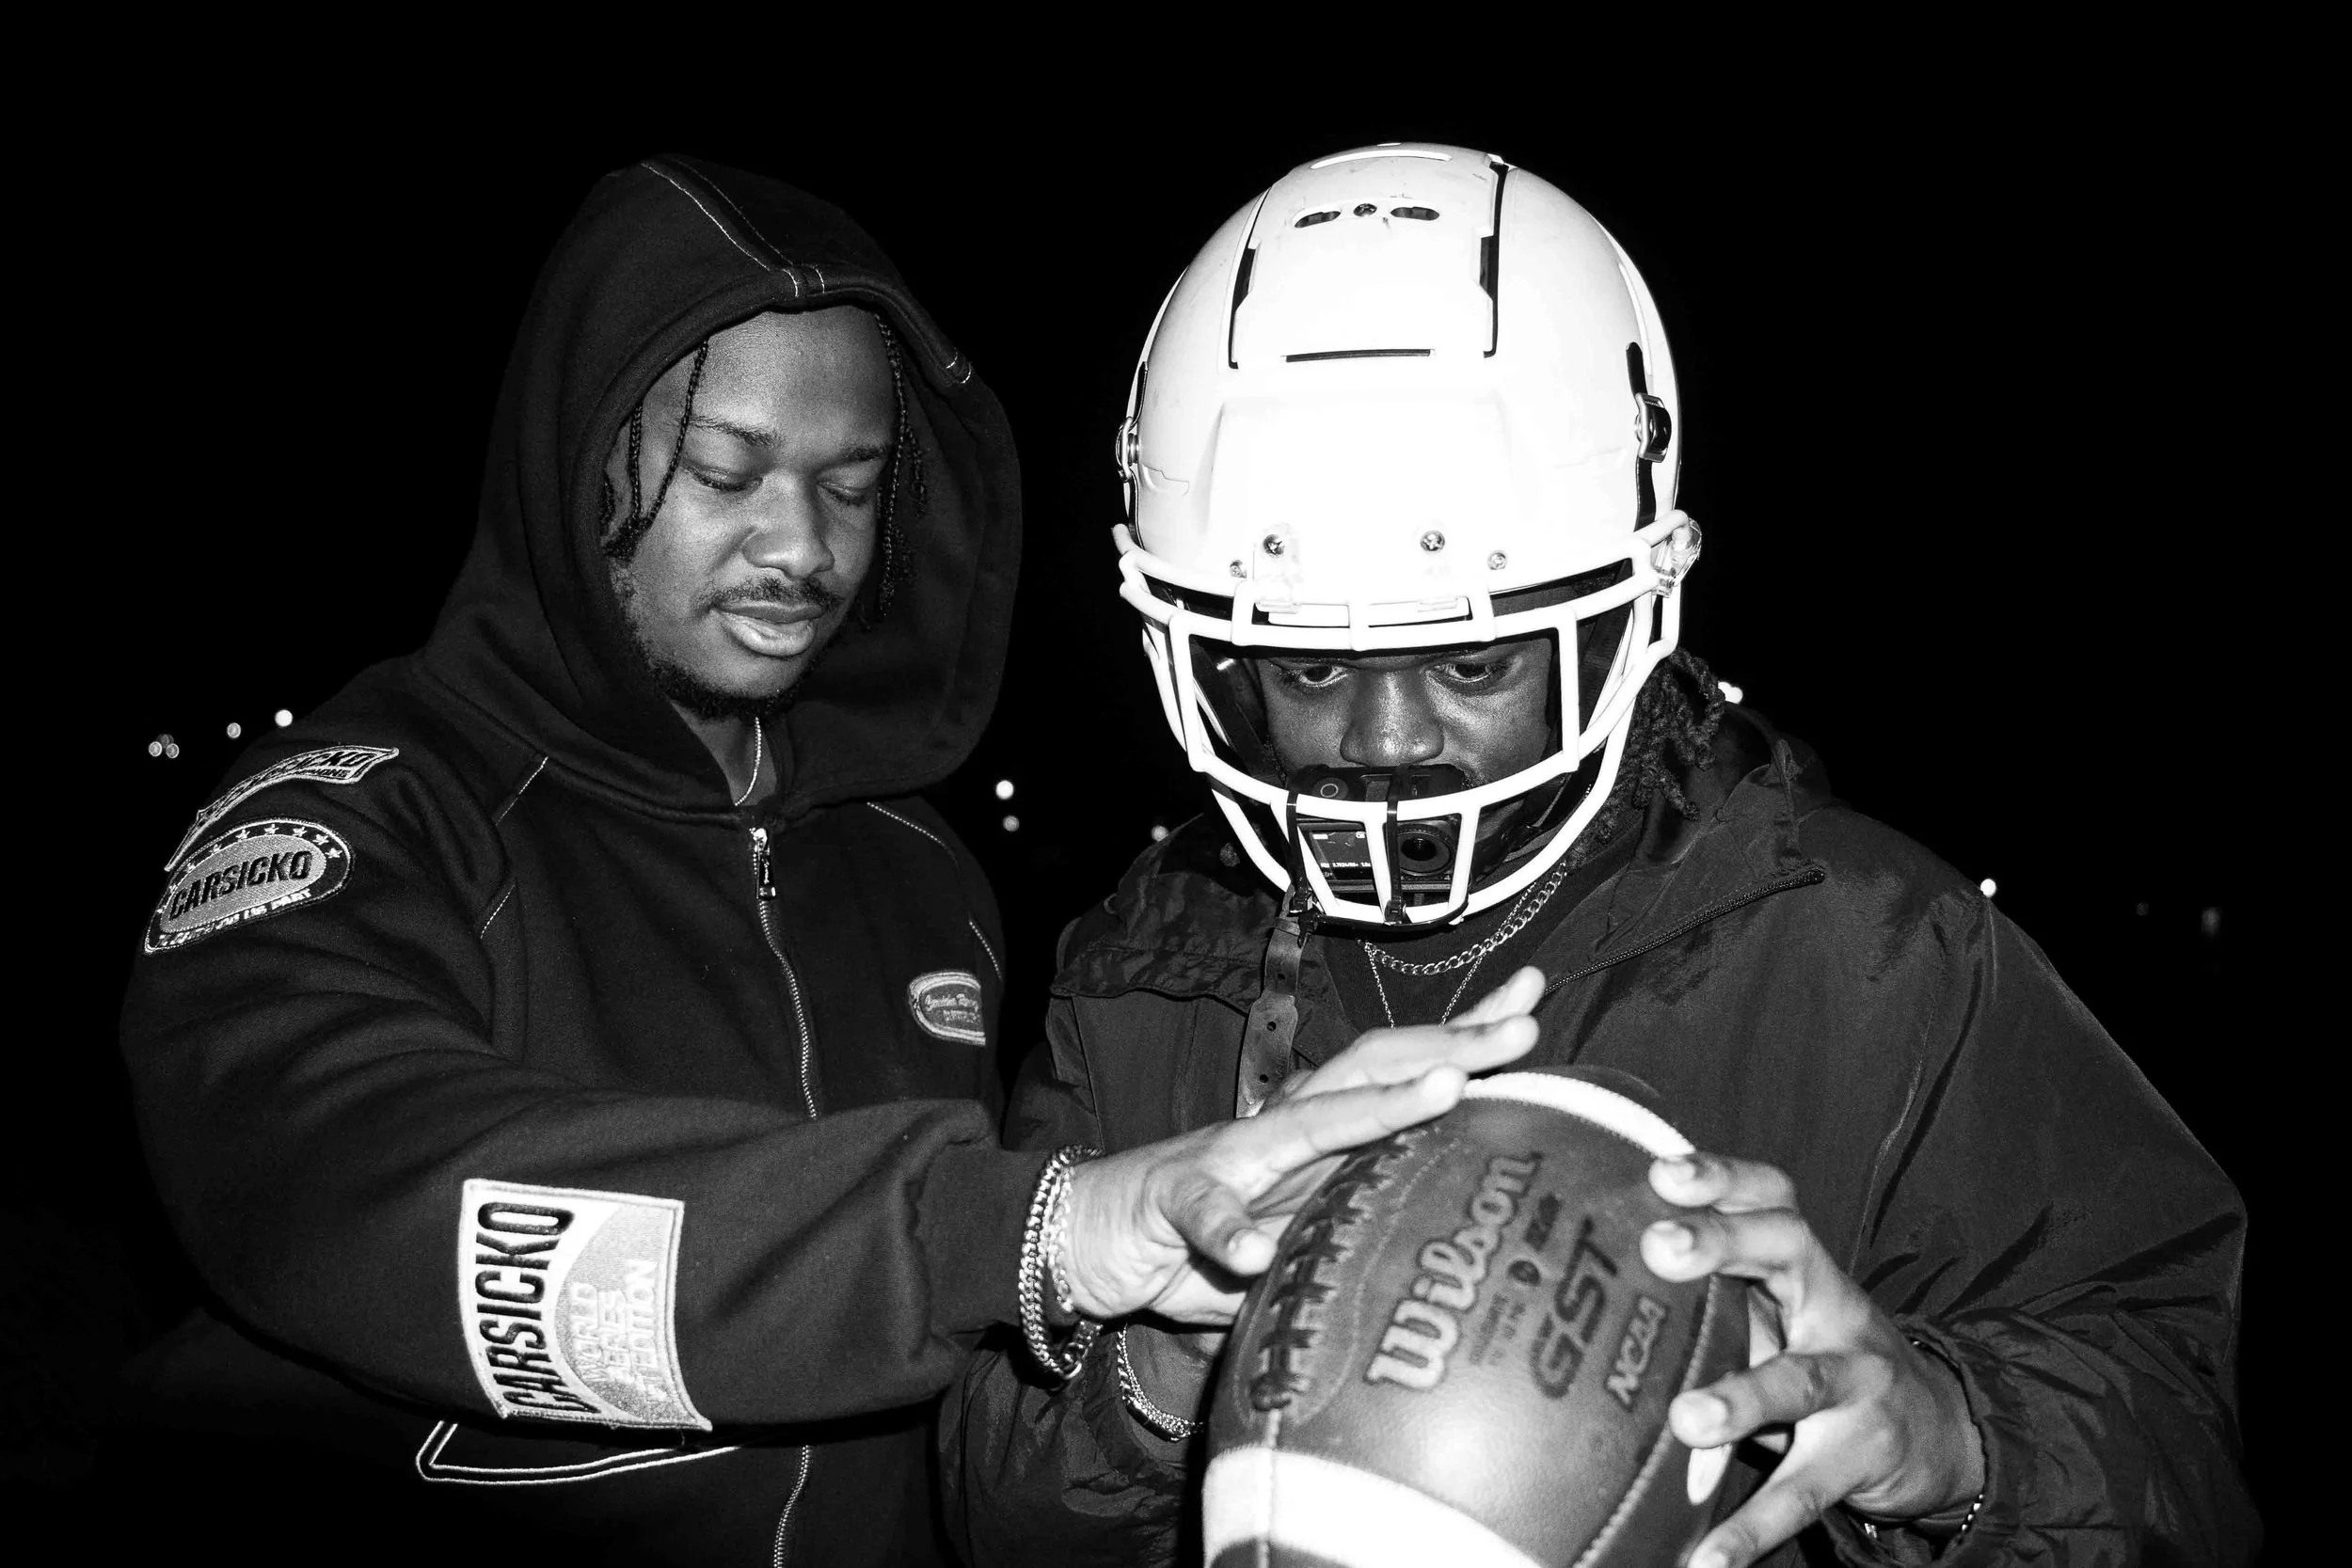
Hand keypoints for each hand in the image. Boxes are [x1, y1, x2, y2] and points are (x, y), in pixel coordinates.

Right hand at [1060, 968, 1543, 1324]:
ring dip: (1379, 1108)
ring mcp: (1232, 1157)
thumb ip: (1353, 1228)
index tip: (1532, 999)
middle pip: (1377, 1069)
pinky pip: (1206, 1216)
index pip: (1401, 1066)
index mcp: (1319, 1131)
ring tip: (1444, 1090)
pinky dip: (1229, 1234)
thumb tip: (1442, 1238)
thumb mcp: (1295, 1234)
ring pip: (1311, 1123)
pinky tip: (1254, 1254)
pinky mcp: (1176, 1201)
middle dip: (1455, 1043)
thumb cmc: (1202, 1234)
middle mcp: (1285, 1127)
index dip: (1466, 1034)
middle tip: (1528, 1023)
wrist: (1085, 1234)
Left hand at [1642, 1154, 1986, 1567]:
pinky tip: (1704, 1561)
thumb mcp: (1782, 1309)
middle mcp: (1833, 1306)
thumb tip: (1592, 1284)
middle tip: (1659, 1246)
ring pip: (1798, 1379)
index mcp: (1803, 1264)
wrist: (1941, 1430)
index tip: (1662, 1172)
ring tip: (1686, 1418)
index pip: (1771, 1198)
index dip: (1723, 1177)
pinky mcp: (1860, 1456)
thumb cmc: (1822, 1355)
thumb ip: (1714, 1291)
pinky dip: (1751, 1529)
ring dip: (1740, 1396)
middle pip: (1789, 1249)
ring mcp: (1856, 1380)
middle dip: (1724, 1242)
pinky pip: (1801, 1491)